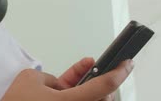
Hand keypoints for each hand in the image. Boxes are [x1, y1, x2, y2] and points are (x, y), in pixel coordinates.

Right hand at [1, 60, 132, 100]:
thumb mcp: (32, 79)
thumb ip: (55, 78)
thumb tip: (63, 86)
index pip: (105, 86)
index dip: (119, 72)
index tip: (128, 63)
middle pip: (100, 98)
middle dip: (101, 84)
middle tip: (101, 68)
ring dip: (84, 90)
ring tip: (81, 72)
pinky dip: (74, 93)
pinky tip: (71, 79)